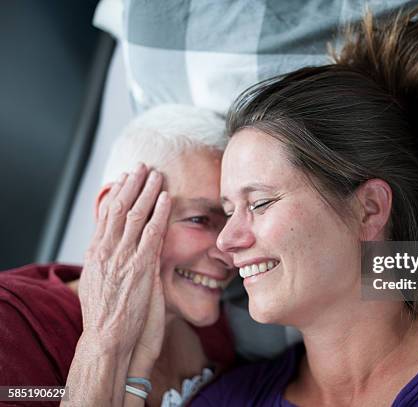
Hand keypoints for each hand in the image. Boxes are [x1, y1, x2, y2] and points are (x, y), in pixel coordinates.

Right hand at [78, 163, 170, 355]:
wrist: (107, 339)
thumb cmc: (106, 318)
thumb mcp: (100, 285)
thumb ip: (110, 265)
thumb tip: (116, 253)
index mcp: (96, 253)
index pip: (106, 215)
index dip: (116, 194)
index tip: (124, 178)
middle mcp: (107, 250)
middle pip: (120, 208)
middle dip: (132, 185)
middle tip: (142, 167)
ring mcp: (123, 257)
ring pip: (135, 214)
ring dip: (147, 191)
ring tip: (156, 174)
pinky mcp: (140, 266)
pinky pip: (151, 232)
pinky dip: (158, 213)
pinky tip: (166, 198)